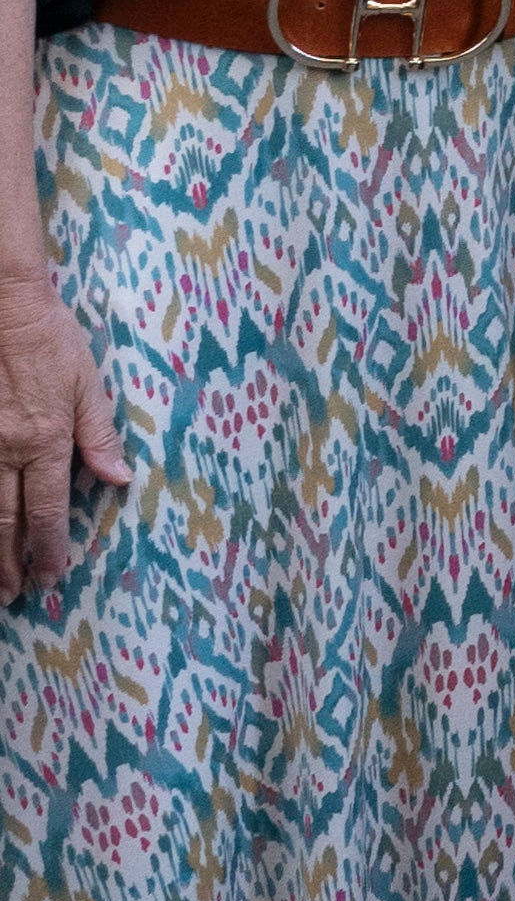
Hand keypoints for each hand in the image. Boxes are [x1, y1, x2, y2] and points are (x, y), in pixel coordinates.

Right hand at [0, 260, 122, 592]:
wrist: (4, 306)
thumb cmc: (50, 339)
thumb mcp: (87, 382)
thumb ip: (99, 434)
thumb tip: (117, 478)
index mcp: (45, 441)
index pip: (47, 509)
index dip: (50, 546)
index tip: (53, 574)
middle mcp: (7, 450)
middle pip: (6, 520)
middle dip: (11, 562)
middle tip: (14, 594)